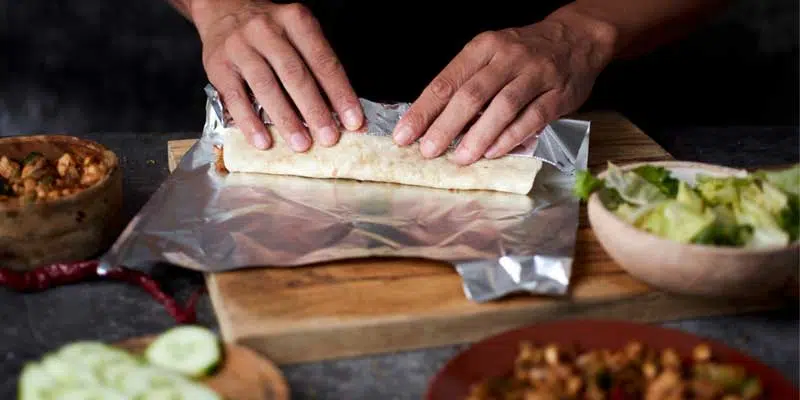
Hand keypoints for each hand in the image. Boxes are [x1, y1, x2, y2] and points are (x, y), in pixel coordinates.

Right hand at [195, 1, 363, 150]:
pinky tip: (264, 141)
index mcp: (296, 21)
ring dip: (286, 119)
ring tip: (301, 144)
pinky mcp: (218, 66)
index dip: (340, 93)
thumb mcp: (297, 34)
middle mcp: (267, 30)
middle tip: (329, 137)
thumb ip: (316, 67)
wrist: (223, 11)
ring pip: (266, 87)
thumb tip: (339, 112)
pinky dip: (250, 122)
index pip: (323, 61)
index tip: (353, 120)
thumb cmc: (270, 32)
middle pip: (295, 74)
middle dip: (315, 110)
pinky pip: (235, 98)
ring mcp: (240, 47)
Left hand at [392, 13, 615, 164]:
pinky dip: (510, 137)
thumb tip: (432, 122)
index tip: (404, 135)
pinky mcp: (558, 94)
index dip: (423, 110)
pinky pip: (531, 118)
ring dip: (478, 136)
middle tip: (427, 151)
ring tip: (460, 158)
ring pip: (502, 107)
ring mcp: (535, 75)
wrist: (577, 37)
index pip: (446, 81)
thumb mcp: (490, 54)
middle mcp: (508, 58)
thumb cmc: (523, 53)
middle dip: (445, 126)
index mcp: (483, 47)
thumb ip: (466, 83)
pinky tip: (493, 152)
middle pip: (471, 95)